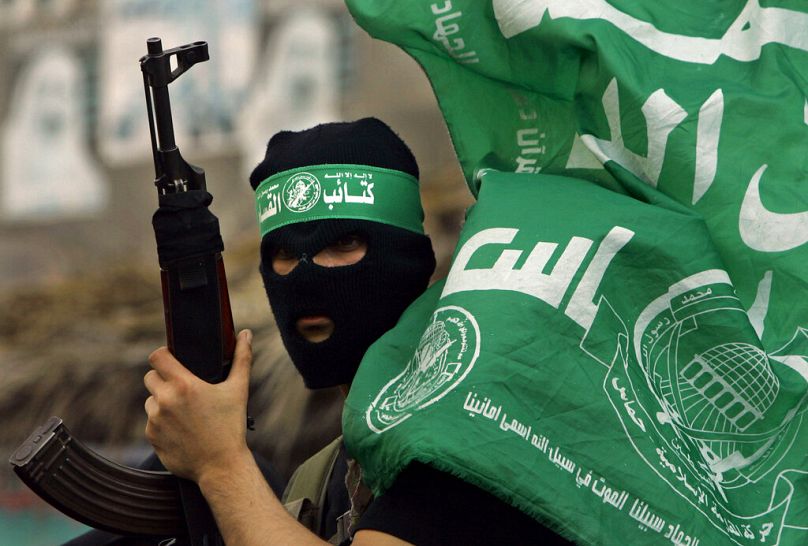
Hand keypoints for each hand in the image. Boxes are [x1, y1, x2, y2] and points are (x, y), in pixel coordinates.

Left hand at [144, 329, 253, 482]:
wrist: (221, 466)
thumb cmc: (232, 426)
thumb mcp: (239, 390)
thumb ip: (242, 358)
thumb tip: (246, 333)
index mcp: (184, 385)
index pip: (157, 357)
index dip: (163, 355)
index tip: (172, 359)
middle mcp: (165, 400)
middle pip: (150, 377)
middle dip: (163, 379)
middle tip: (183, 388)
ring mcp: (155, 419)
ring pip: (150, 401)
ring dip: (162, 402)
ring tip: (185, 413)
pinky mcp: (152, 436)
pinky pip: (152, 421)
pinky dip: (162, 423)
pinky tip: (182, 429)